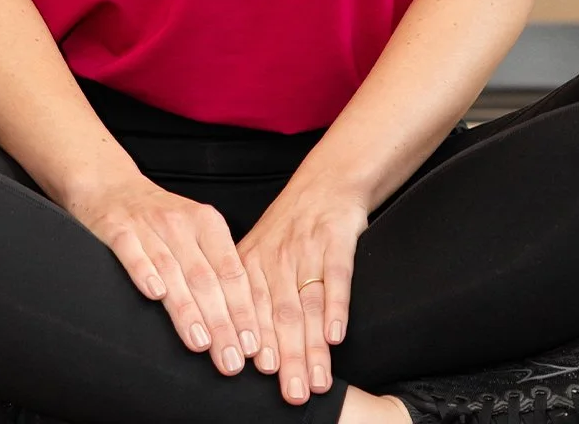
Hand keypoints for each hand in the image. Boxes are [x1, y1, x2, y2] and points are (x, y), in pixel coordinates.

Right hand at [64, 173, 261, 377]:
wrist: (111, 184)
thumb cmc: (160, 218)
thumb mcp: (195, 231)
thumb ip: (216, 267)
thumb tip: (243, 323)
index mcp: (207, 223)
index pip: (231, 271)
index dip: (243, 310)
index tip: (252, 345)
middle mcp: (180, 223)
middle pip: (205, 278)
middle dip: (221, 323)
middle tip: (232, 360)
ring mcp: (147, 225)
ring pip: (172, 271)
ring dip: (188, 309)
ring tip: (201, 343)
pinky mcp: (117, 228)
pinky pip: (133, 252)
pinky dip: (145, 272)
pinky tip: (154, 295)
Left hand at [235, 178, 369, 405]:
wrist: (326, 183)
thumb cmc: (288, 229)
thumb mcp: (258, 252)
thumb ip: (250, 297)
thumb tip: (242, 352)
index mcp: (251, 262)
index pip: (251, 308)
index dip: (255, 341)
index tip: (258, 376)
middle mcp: (275, 256)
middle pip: (280, 314)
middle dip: (286, 358)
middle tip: (293, 395)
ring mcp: (306, 248)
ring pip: (307, 303)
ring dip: (313, 346)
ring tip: (318, 381)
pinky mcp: (336, 240)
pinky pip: (336, 276)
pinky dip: (336, 306)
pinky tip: (336, 335)